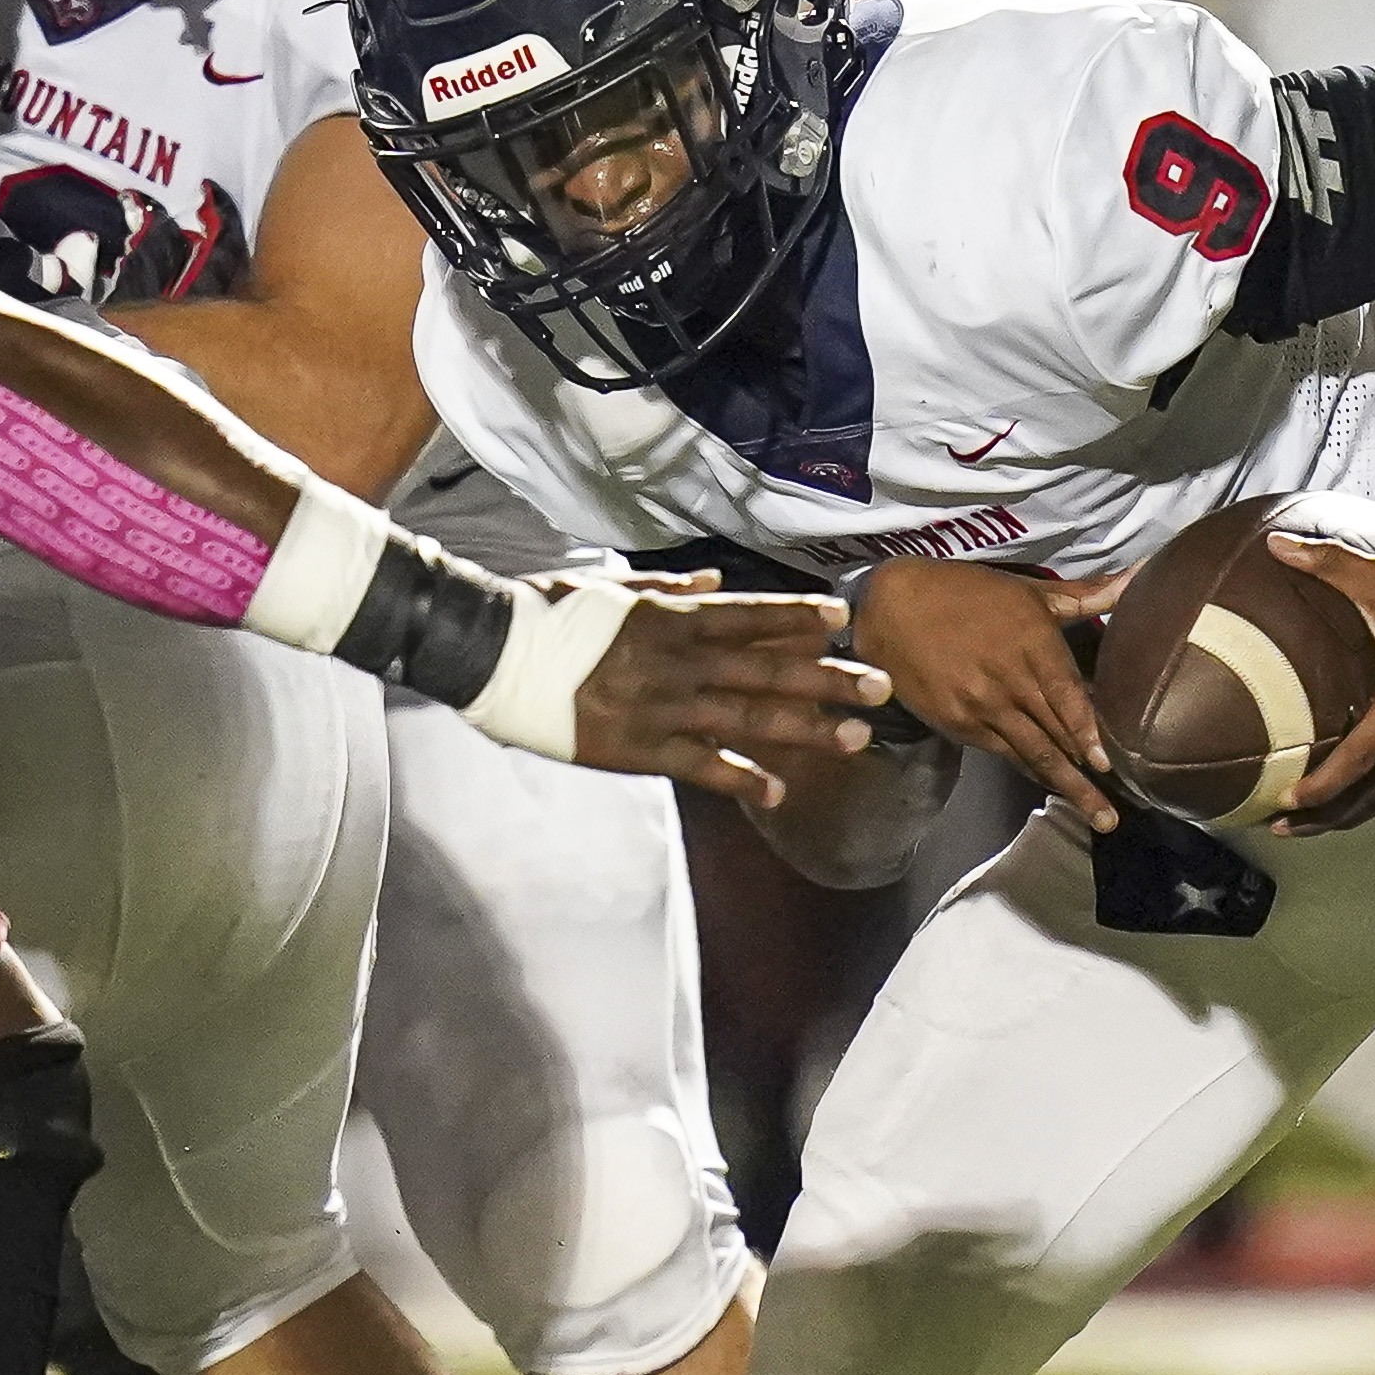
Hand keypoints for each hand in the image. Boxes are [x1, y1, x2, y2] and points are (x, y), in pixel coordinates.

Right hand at [569, 571, 888, 807]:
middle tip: (881, 686)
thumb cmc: (547, 614)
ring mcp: (661, 706)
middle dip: (827, 677)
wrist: (493, 653)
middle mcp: (677, 660)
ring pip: (746, 716)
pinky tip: (779, 792)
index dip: (798, 617)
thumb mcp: (610, 587)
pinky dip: (740, 776)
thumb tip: (715, 582)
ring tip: (855, 738)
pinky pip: (700, 765)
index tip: (843, 620)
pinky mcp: (639, 748)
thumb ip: (668, 588)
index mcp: (670, 618)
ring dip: (804, 727)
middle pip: (766, 667)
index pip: (749, 615)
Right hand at [852, 556, 1130, 830]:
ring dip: (1065, 786)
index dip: (1089, 733)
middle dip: (1086, 776)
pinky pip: (1002, 752)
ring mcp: (982, 705)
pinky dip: (1028, 768)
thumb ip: (1085, 595)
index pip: (1069, 697)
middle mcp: (1010, 678)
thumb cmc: (965, 592)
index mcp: (1033, 640)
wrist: (892, 607)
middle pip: (1056, 733)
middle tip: (1112, 816)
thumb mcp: (1027, 591)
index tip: (1108, 764)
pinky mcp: (959, 723)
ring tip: (1097, 818)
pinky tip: (1048, 784)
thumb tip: (1140, 577)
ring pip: (1032, 752)